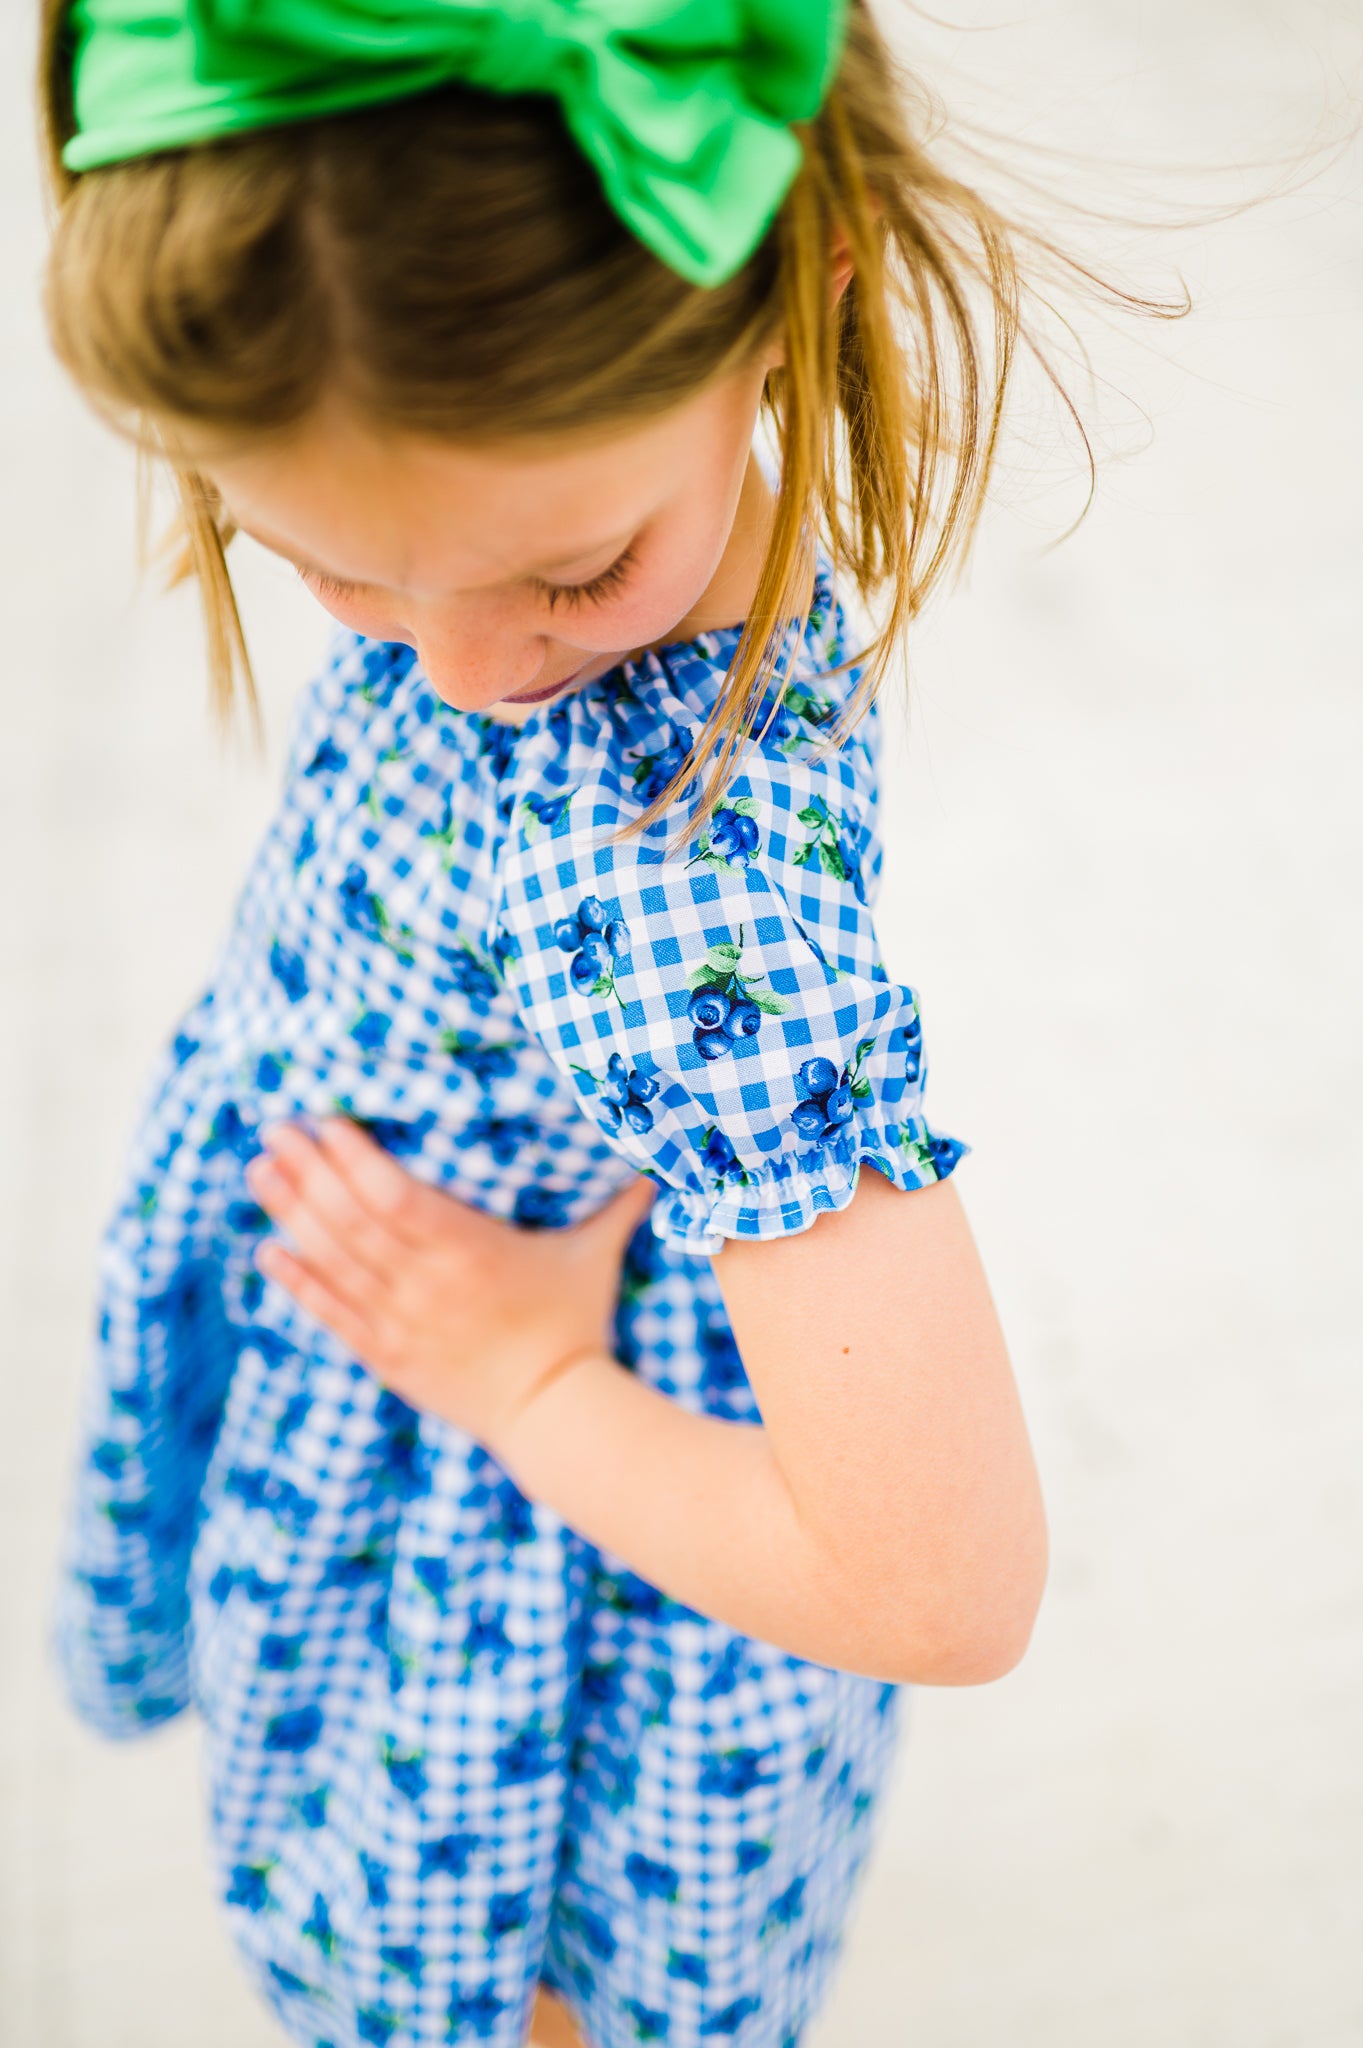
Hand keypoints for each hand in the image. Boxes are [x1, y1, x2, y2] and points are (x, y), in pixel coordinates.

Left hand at [245, 1119, 655, 1453]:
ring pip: (330, 1260)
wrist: (554, 1413)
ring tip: (258, 1172)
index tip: (324, 1122)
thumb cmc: (577, 1324)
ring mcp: (399, 1322)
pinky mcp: (387, 1355)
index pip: (393, 1197)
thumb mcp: (596, 1254)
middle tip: (274, 1129)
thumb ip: (619, 1200)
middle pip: (349, 1220)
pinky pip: (330, 1312)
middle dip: (307, 1171)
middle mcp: (424, 1285)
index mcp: (468, 1251)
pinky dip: (295, 1281)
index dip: (353, 1159)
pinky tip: (267, 1250)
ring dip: (289, 1213)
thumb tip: (659, 1151)